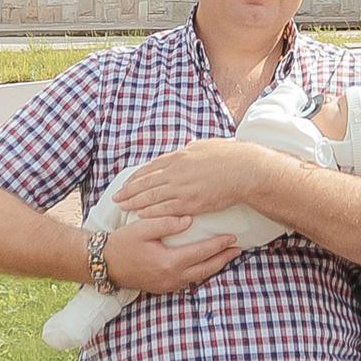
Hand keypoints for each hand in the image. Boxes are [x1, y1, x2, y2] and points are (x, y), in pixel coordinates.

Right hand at [100, 208, 242, 294]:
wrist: (104, 264)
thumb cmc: (122, 244)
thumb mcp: (142, 228)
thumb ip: (166, 223)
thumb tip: (189, 220)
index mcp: (168, 262)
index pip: (201, 252)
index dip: (218, 245)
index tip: (232, 237)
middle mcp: (171, 277)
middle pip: (205, 269)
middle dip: (223, 259)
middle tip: (238, 249)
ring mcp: (167, 285)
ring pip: (198, 277)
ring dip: (214, 267)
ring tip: (227, 256)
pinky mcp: (163, 287)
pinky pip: (188, 281)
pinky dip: (201, 272)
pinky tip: (206, 264)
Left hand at [117, 137, 269, 214]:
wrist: (243, 170)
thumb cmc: (229, 156)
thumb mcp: (206, 145)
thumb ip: (193, 147)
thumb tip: (187, 145)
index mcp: (179, 157)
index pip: (151, 168)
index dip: (136, 177)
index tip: (127, 183)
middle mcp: (176, 172)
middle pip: (146, 182)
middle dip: (129, 191)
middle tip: (116, 198)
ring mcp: (182, 188)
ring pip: (151, 197)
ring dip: (135, 203)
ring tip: (123, 208)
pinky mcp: (190, 203)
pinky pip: (166, 209)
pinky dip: (151, 212)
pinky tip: (141, 215)